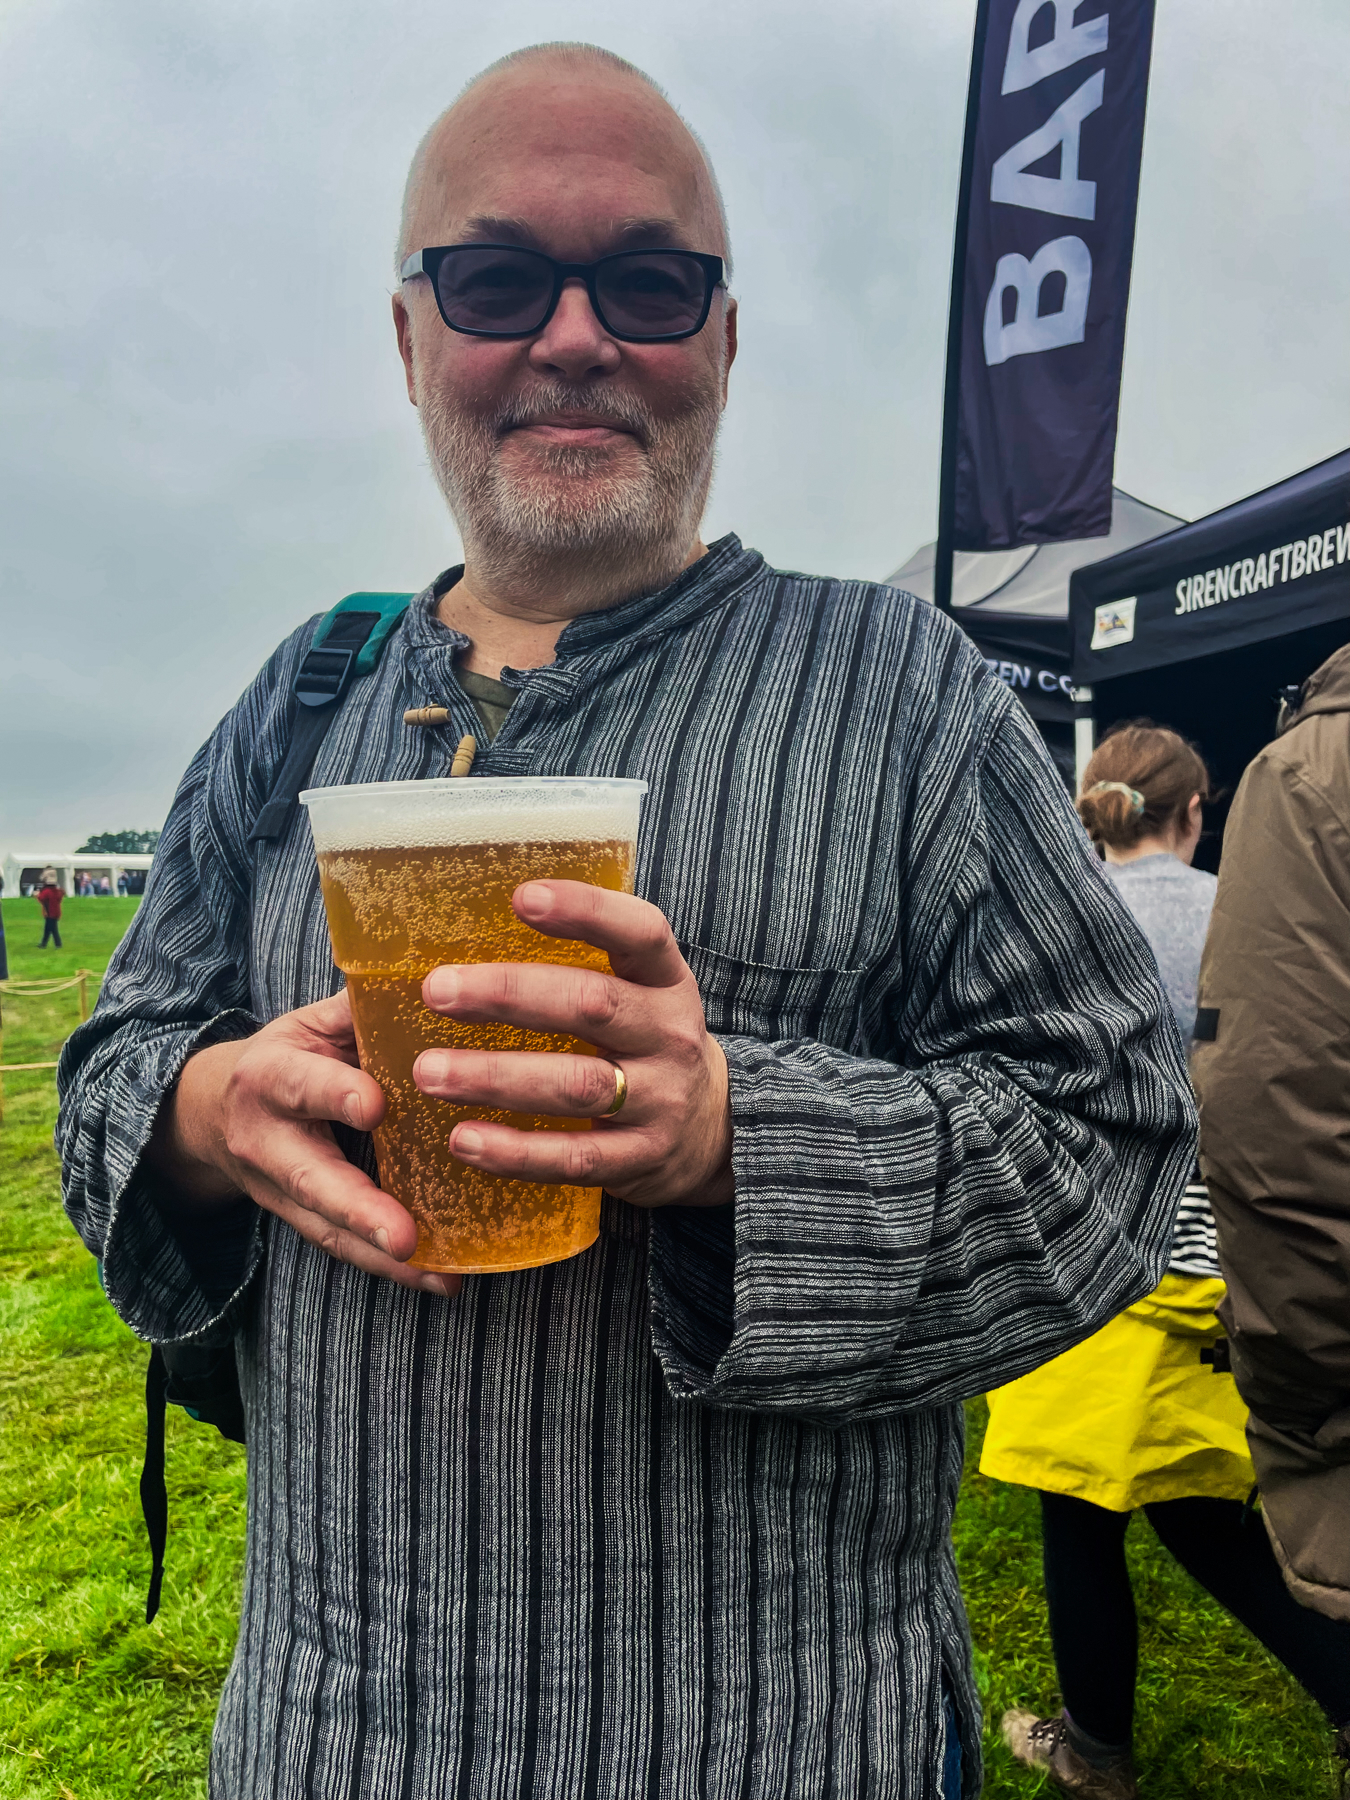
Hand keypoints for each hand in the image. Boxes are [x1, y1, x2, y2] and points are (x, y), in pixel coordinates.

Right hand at [148, 992, 459, 1295]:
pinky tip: (443, 1280)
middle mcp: (267, 1139)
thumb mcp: (309, 1022)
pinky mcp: (299, 1220)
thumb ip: (359, 1011)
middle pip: (310, 1179)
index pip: (303, 1085)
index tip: (378, 1105)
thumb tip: (429, 983)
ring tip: (439, 1276)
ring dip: (383, 1258)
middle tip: (405, 1236)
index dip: (336, 1095)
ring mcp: (279, 1189)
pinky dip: (391, 1271)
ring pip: (327, 1229)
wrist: (211, 1113)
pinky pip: (343, 1249)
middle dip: (359, 1208)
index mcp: (271, 1076)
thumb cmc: (288, 1057)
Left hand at [413, 881, 732, 1208]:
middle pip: (592, 1005)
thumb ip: (579, 966)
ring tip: (429, 1072)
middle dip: (509, 996)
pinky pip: (574, 1157)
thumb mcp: (639, 993)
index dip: (586, 911)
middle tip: (438, 991)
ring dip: (496, 1077)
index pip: (640, 932)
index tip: (522, 897)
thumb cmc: (645, 1042)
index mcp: (666, 980)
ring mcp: (661, 1100)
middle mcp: (670, 1035)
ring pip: (576, 1084)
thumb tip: (466, 937)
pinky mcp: (641, 1158)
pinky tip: (464, 1139)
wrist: (713, 1129)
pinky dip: (515, 1152)